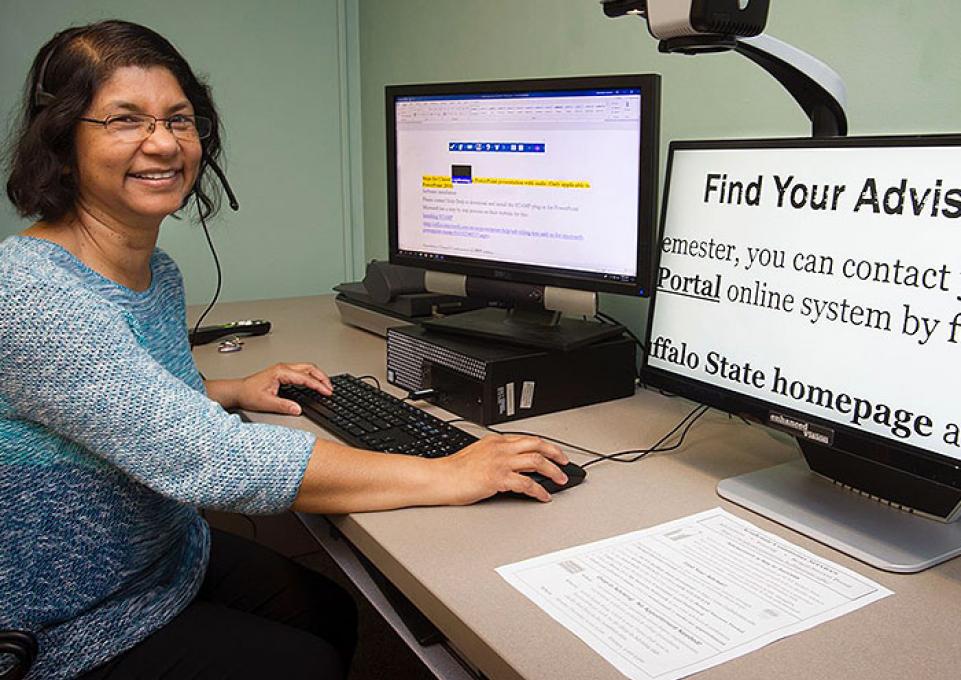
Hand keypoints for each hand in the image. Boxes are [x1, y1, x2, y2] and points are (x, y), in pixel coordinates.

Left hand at [235, 363, 332, 414]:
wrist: (238, 391)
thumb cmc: (248, 394)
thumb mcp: (266, 402)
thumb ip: (284, 406)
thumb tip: (298, 409)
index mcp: (281, 372)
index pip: (305, 378)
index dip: (318, 385)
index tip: (327, 392)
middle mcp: (283, 368)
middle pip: (310, 368)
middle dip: (322, 377)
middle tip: (330, 388)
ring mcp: (283, 370)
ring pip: (306, 368)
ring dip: (318, 376)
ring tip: (325, 386)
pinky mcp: (283, 373)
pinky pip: (301, 372)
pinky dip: (311, 377)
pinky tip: (313, 384)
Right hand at [439, 435, 569, 503]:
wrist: (440, 478)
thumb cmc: (453, 471)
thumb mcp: (476, 454)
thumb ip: (494, 454)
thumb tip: (509, 464)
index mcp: (495, 441)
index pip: (527, 439)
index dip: (544, 446)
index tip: (552, 452)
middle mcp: (500, 449)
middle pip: (537, 445)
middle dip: (555, 453)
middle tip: (565, 462)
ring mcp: (500, 463)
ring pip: (536, 462)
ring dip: (553, 471)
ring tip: (560, 480)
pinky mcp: (498, 479)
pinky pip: (527, 484)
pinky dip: (539, 491)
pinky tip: (544, 496)